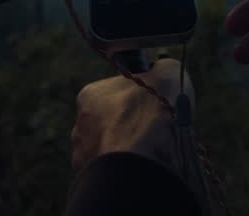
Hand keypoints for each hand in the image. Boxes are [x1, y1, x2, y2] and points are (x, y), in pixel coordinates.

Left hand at [71, 58, 194, 173]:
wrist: (143, 158)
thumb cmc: (153, 112)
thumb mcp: (168, 73)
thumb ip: (164, 68)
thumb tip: (165, 69)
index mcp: (91, 95)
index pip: (115, 93)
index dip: (137, 99)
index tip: (154, 108)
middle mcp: (80, 125)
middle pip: (110, 123)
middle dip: (130, 127)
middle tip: (154, 133)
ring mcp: (84, 155)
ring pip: (109, 150)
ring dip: (127, 150)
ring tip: (151, 154)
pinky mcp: (90, 180)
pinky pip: (111, 172)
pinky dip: (125, 171)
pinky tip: (143, 169)